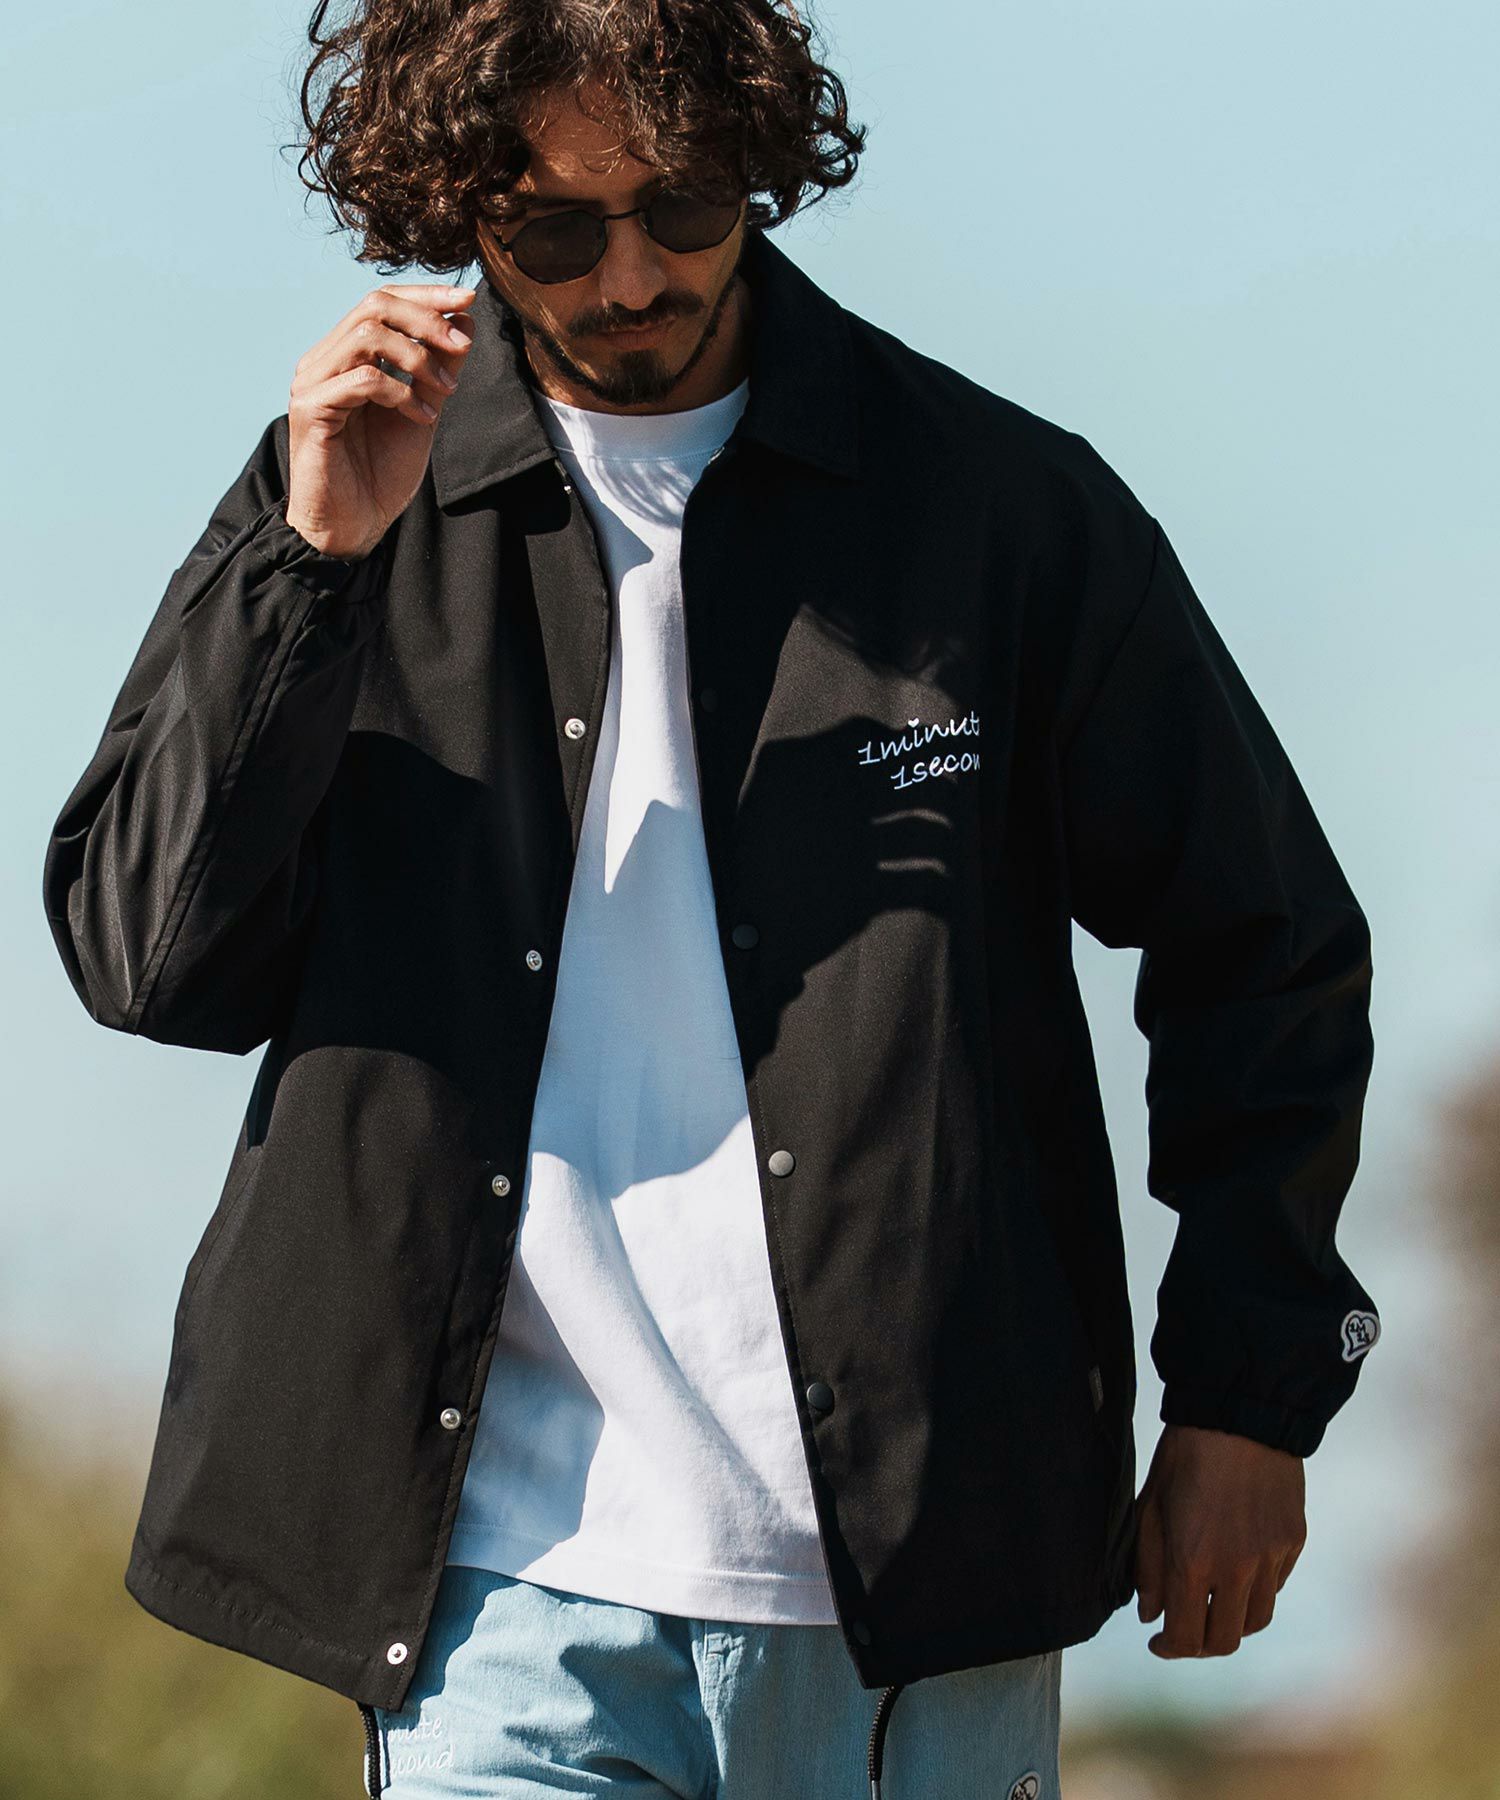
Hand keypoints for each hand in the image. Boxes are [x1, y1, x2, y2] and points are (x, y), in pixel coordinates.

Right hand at [285, 282, 478, 560]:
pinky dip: (402, 392)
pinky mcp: (311, 410)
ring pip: (367, 335)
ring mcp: (313, 383)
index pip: (382, 301)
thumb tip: (464, 321)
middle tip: (461, 345)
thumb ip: (438, 369)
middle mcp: (324, 361)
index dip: (425, 294)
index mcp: (345, 356)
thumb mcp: (422, 412)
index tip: (468, 297)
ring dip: (417, 357)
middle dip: (426, 318)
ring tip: (446, 390)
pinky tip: (423, 418)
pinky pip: (363, 379)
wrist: (354, 527)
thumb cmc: (380, 474)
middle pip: (373, 305)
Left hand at [1133, 1422, 1306, 1656]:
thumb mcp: (1150, 1506)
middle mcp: (1237, 1568)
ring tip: (1211, 1602)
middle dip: (1200, 1645)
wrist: (1239, 1413)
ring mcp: (1271, 1557)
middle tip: (1184, 1629)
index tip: (1157, 1641)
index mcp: (1194, 1561)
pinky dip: (1255, 1590)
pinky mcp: (1293, 1542)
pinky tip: (1237, 1568)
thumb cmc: (1184, 1455)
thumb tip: (1150, 1614)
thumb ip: (1148, 1566)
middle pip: (1224, 1641)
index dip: (1168, 1648)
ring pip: (1256, 1620)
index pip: (1185, 1637)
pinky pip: (1275, 1585)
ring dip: (1230, 1621)